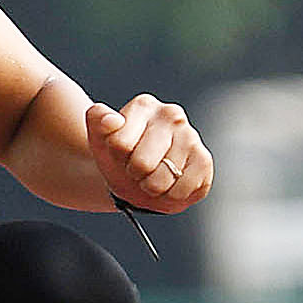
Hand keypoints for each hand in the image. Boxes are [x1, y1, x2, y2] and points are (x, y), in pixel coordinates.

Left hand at [88, 92, 209, 213]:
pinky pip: (182, 190)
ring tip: (153, 176)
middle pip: (141, 164)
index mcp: (144, 106)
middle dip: (134, 174)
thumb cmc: (119, 155)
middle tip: (137, 169)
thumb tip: (111, 121)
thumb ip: (97, 120)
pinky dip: (170, 196)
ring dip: (152, 187)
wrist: (137, 176)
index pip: (120, 144)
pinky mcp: (204, 160)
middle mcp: (172, 115)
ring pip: (162, 180)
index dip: (117, 157)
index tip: (120, 153)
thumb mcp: (99, 137)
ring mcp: (191, 136)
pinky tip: (169, 184)